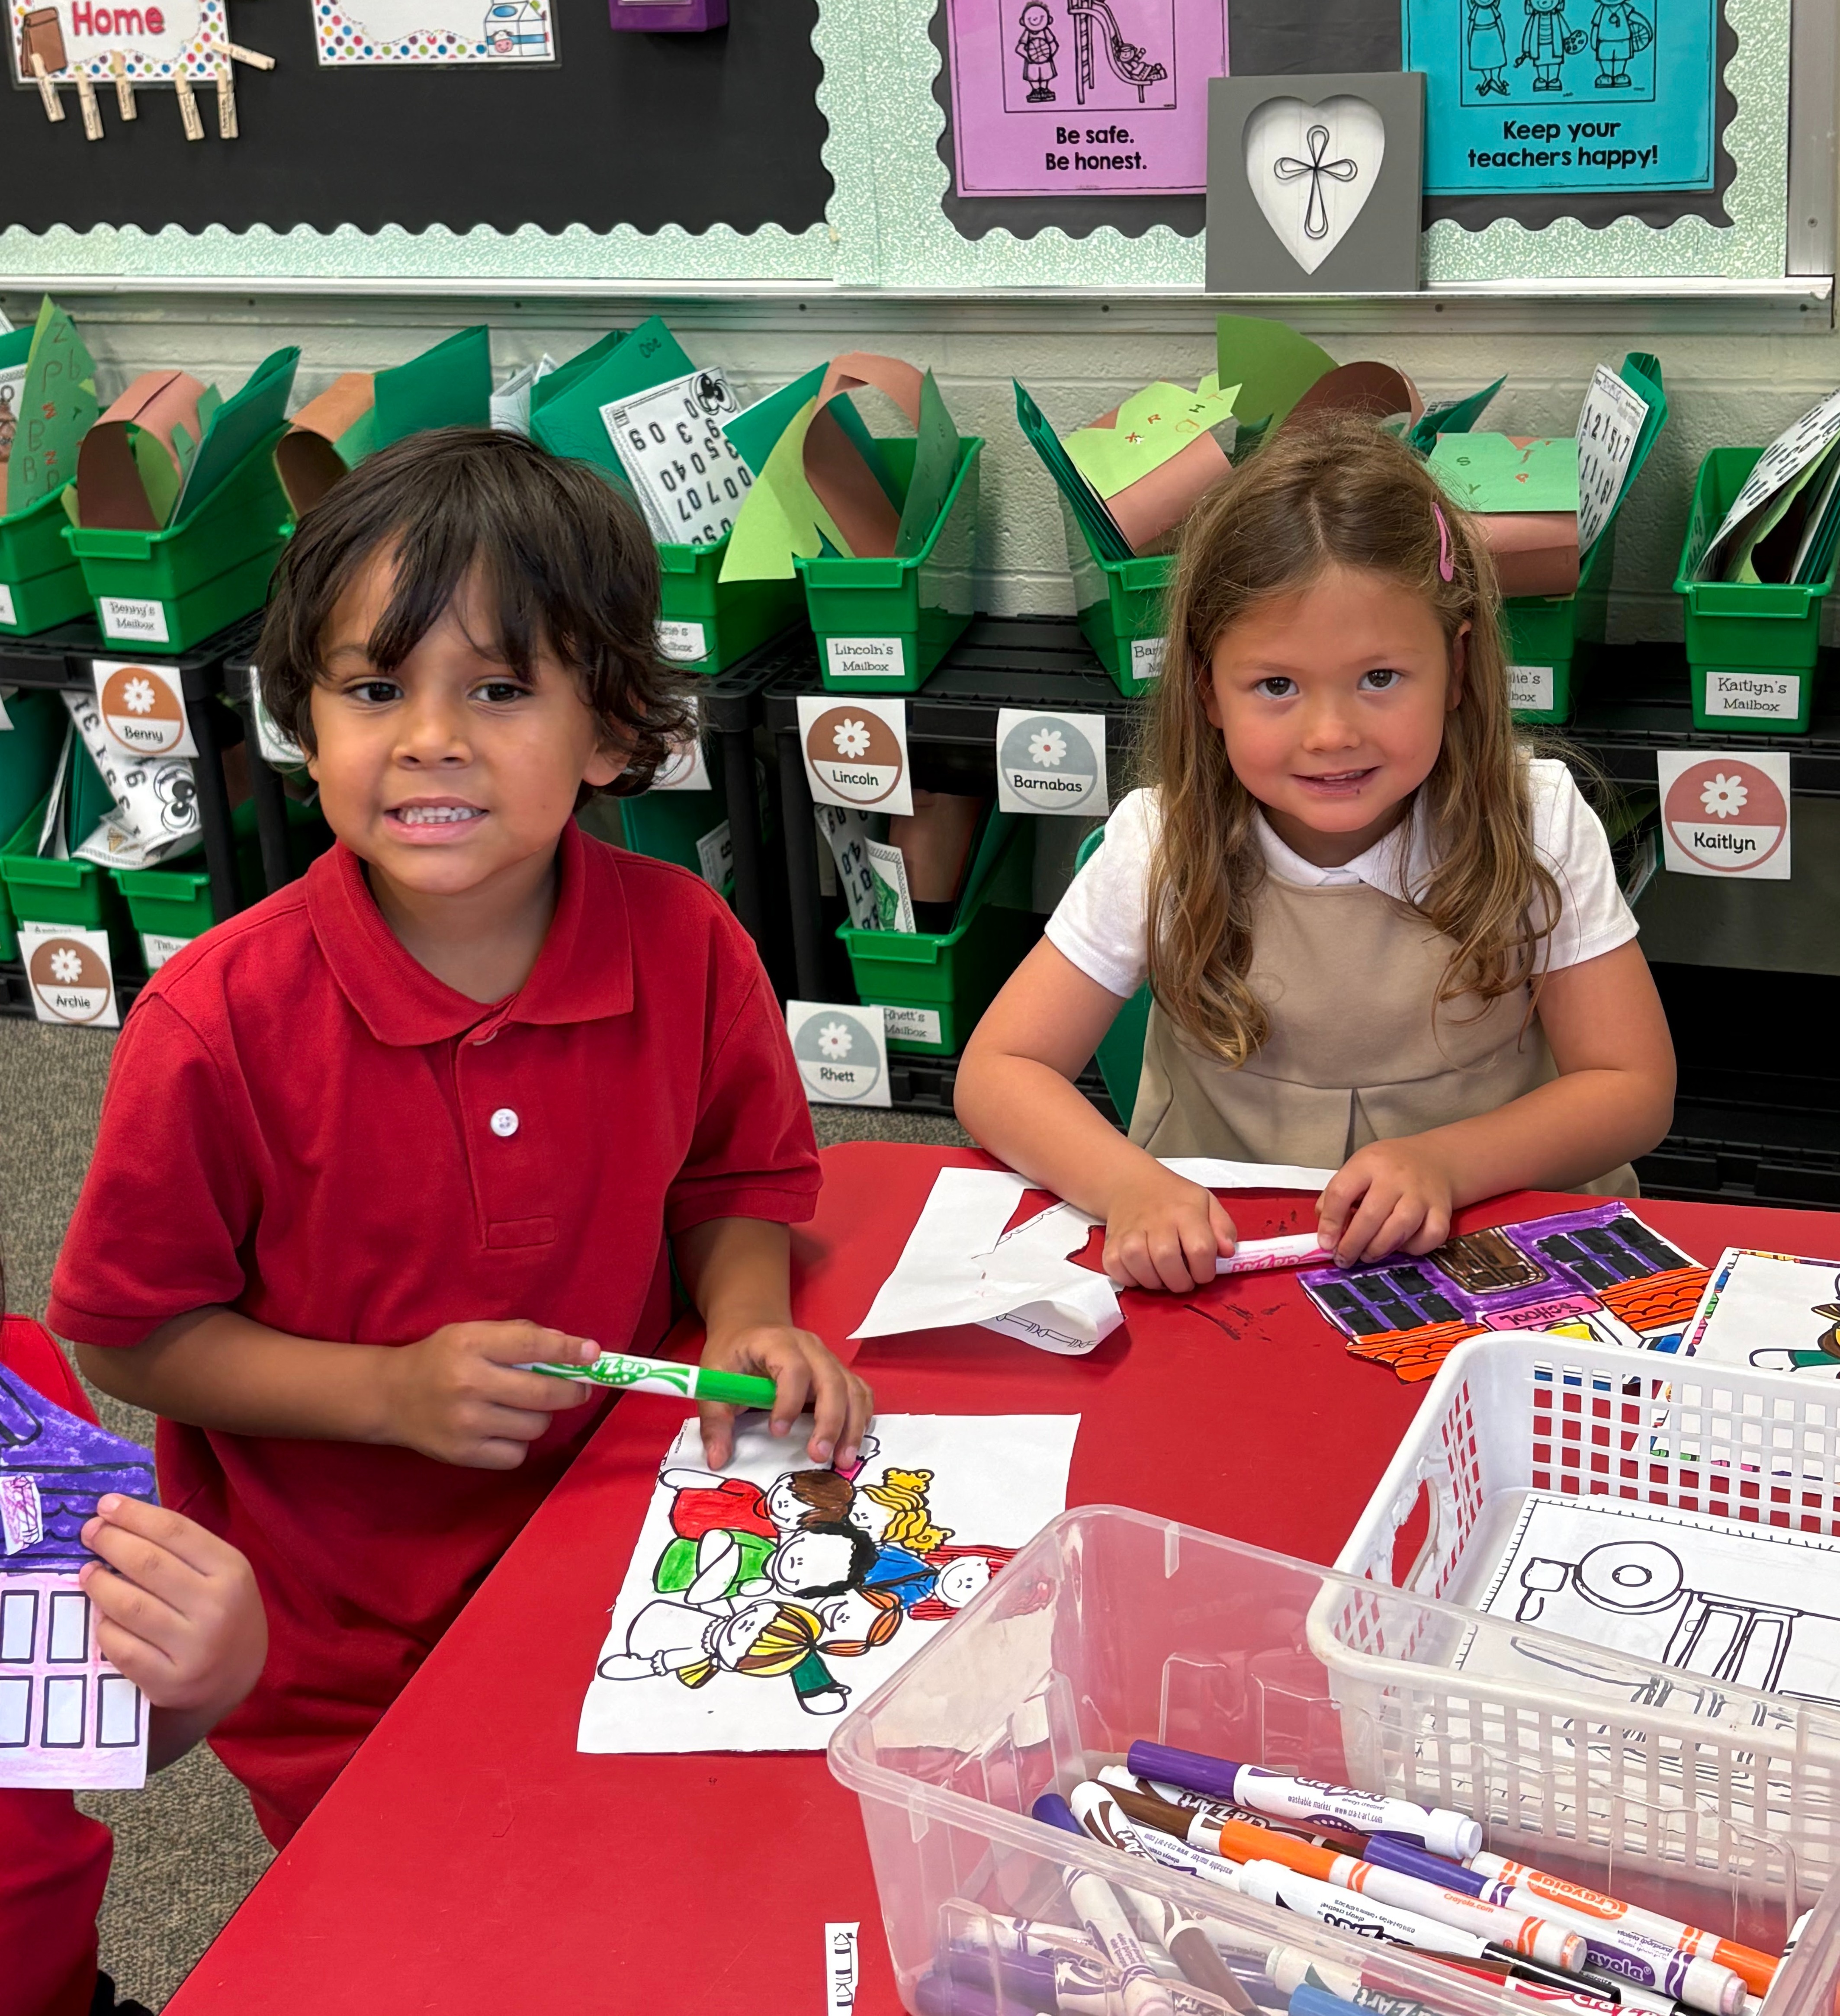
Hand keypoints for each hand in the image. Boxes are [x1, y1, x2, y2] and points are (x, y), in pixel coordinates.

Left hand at [78, 1495, 265, 1725]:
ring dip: (99, 1584)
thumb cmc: (222, 1613)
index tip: (106, 1505)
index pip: (176, 1532)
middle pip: (149, 1564)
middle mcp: (216, 1607)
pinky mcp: (169, 1681)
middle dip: (111, 1542)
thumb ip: (183, 1550)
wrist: (236, 1678)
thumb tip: (121, 1519)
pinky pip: (122, 1647)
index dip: (135, 1515)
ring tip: (88, 1572)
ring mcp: (193, 1648)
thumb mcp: (221, 1574)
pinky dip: (104, 1628)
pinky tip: (101, 1616)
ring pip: (129, 1606)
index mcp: (232, 1572)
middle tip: (89, 1532)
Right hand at [377, 1321, 598, 1469]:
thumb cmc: (441, 1359)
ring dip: (541, 1416)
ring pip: (535, 1426)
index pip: (533, 1345)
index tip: (593, 1353)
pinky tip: (505, 1428)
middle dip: (572, 1390)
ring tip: (525, 1407)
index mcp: (471, 1344)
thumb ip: (519, 1335)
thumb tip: (571, 1347)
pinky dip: (519, 1443)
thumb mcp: (472, 1332)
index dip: (569, 1350)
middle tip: (578, 1388)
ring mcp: (466, 1423)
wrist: (390, 1396)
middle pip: (543, 1392)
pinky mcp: (463, 1454)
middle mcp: (469, 1383)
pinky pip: (517, 1454)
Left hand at [696, 1323, 872, 1472]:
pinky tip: (852, 1442)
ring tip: (842, 1461)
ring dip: (851, 1426)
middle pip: (832, 1380)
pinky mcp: (838, 1372)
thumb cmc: (733, 1354)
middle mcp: (810, 1347)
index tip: (777, 1432)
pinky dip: (861, 1417)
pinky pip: (860, 1392)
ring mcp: (828, 1359)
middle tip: (819, 1456)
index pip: (793, 1368)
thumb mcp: (714, 1378)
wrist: (751, 1328)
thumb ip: (715, 1419)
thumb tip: (717, 1460)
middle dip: (829, 1422)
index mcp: (776, 1342)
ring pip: (852, 1389)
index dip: (788, 1401)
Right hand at [1101, 1166, 1237, 1292]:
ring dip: (1157, 1282)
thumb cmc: (1174, 1199)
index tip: (1204, 1272)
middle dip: (1181, 1282)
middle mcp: (1156, 1222)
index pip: (1200, 1249)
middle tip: (1184, 1279)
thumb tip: (1228, 1252)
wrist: (1131, 1186)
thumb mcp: (1206, 1202)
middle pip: (1168, 1262)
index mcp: (1185, 1212)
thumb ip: (1223, 1227)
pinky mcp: (1111, 1245)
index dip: (1206, 1270)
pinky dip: (1132, 1280)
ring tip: (1164, 1277)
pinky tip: (1142, 1272)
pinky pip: (1119, 1272)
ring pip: (1142, 1269)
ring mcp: (1130, 1233)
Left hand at [1317, 1138, 1454, 1266]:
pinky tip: (1400, 1247)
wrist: (1434, 1159)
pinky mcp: (1442, 1210)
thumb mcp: (1357, 1170)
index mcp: (1369, 1163)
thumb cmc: (1388, 1169)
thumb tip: (1326, 1235)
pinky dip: (1414, 1248)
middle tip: (1343, 1258)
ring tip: (1367, 1255)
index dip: (1330, 1222)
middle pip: (1371, 1215)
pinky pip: (1430, 1236)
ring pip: (1399, 1228)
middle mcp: (1396, 1177)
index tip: (1325, 1243)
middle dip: (1353, 1244)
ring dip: (1379, 1248)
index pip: (1342, 1192)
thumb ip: (1337, 1197)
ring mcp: (1422, 1194)